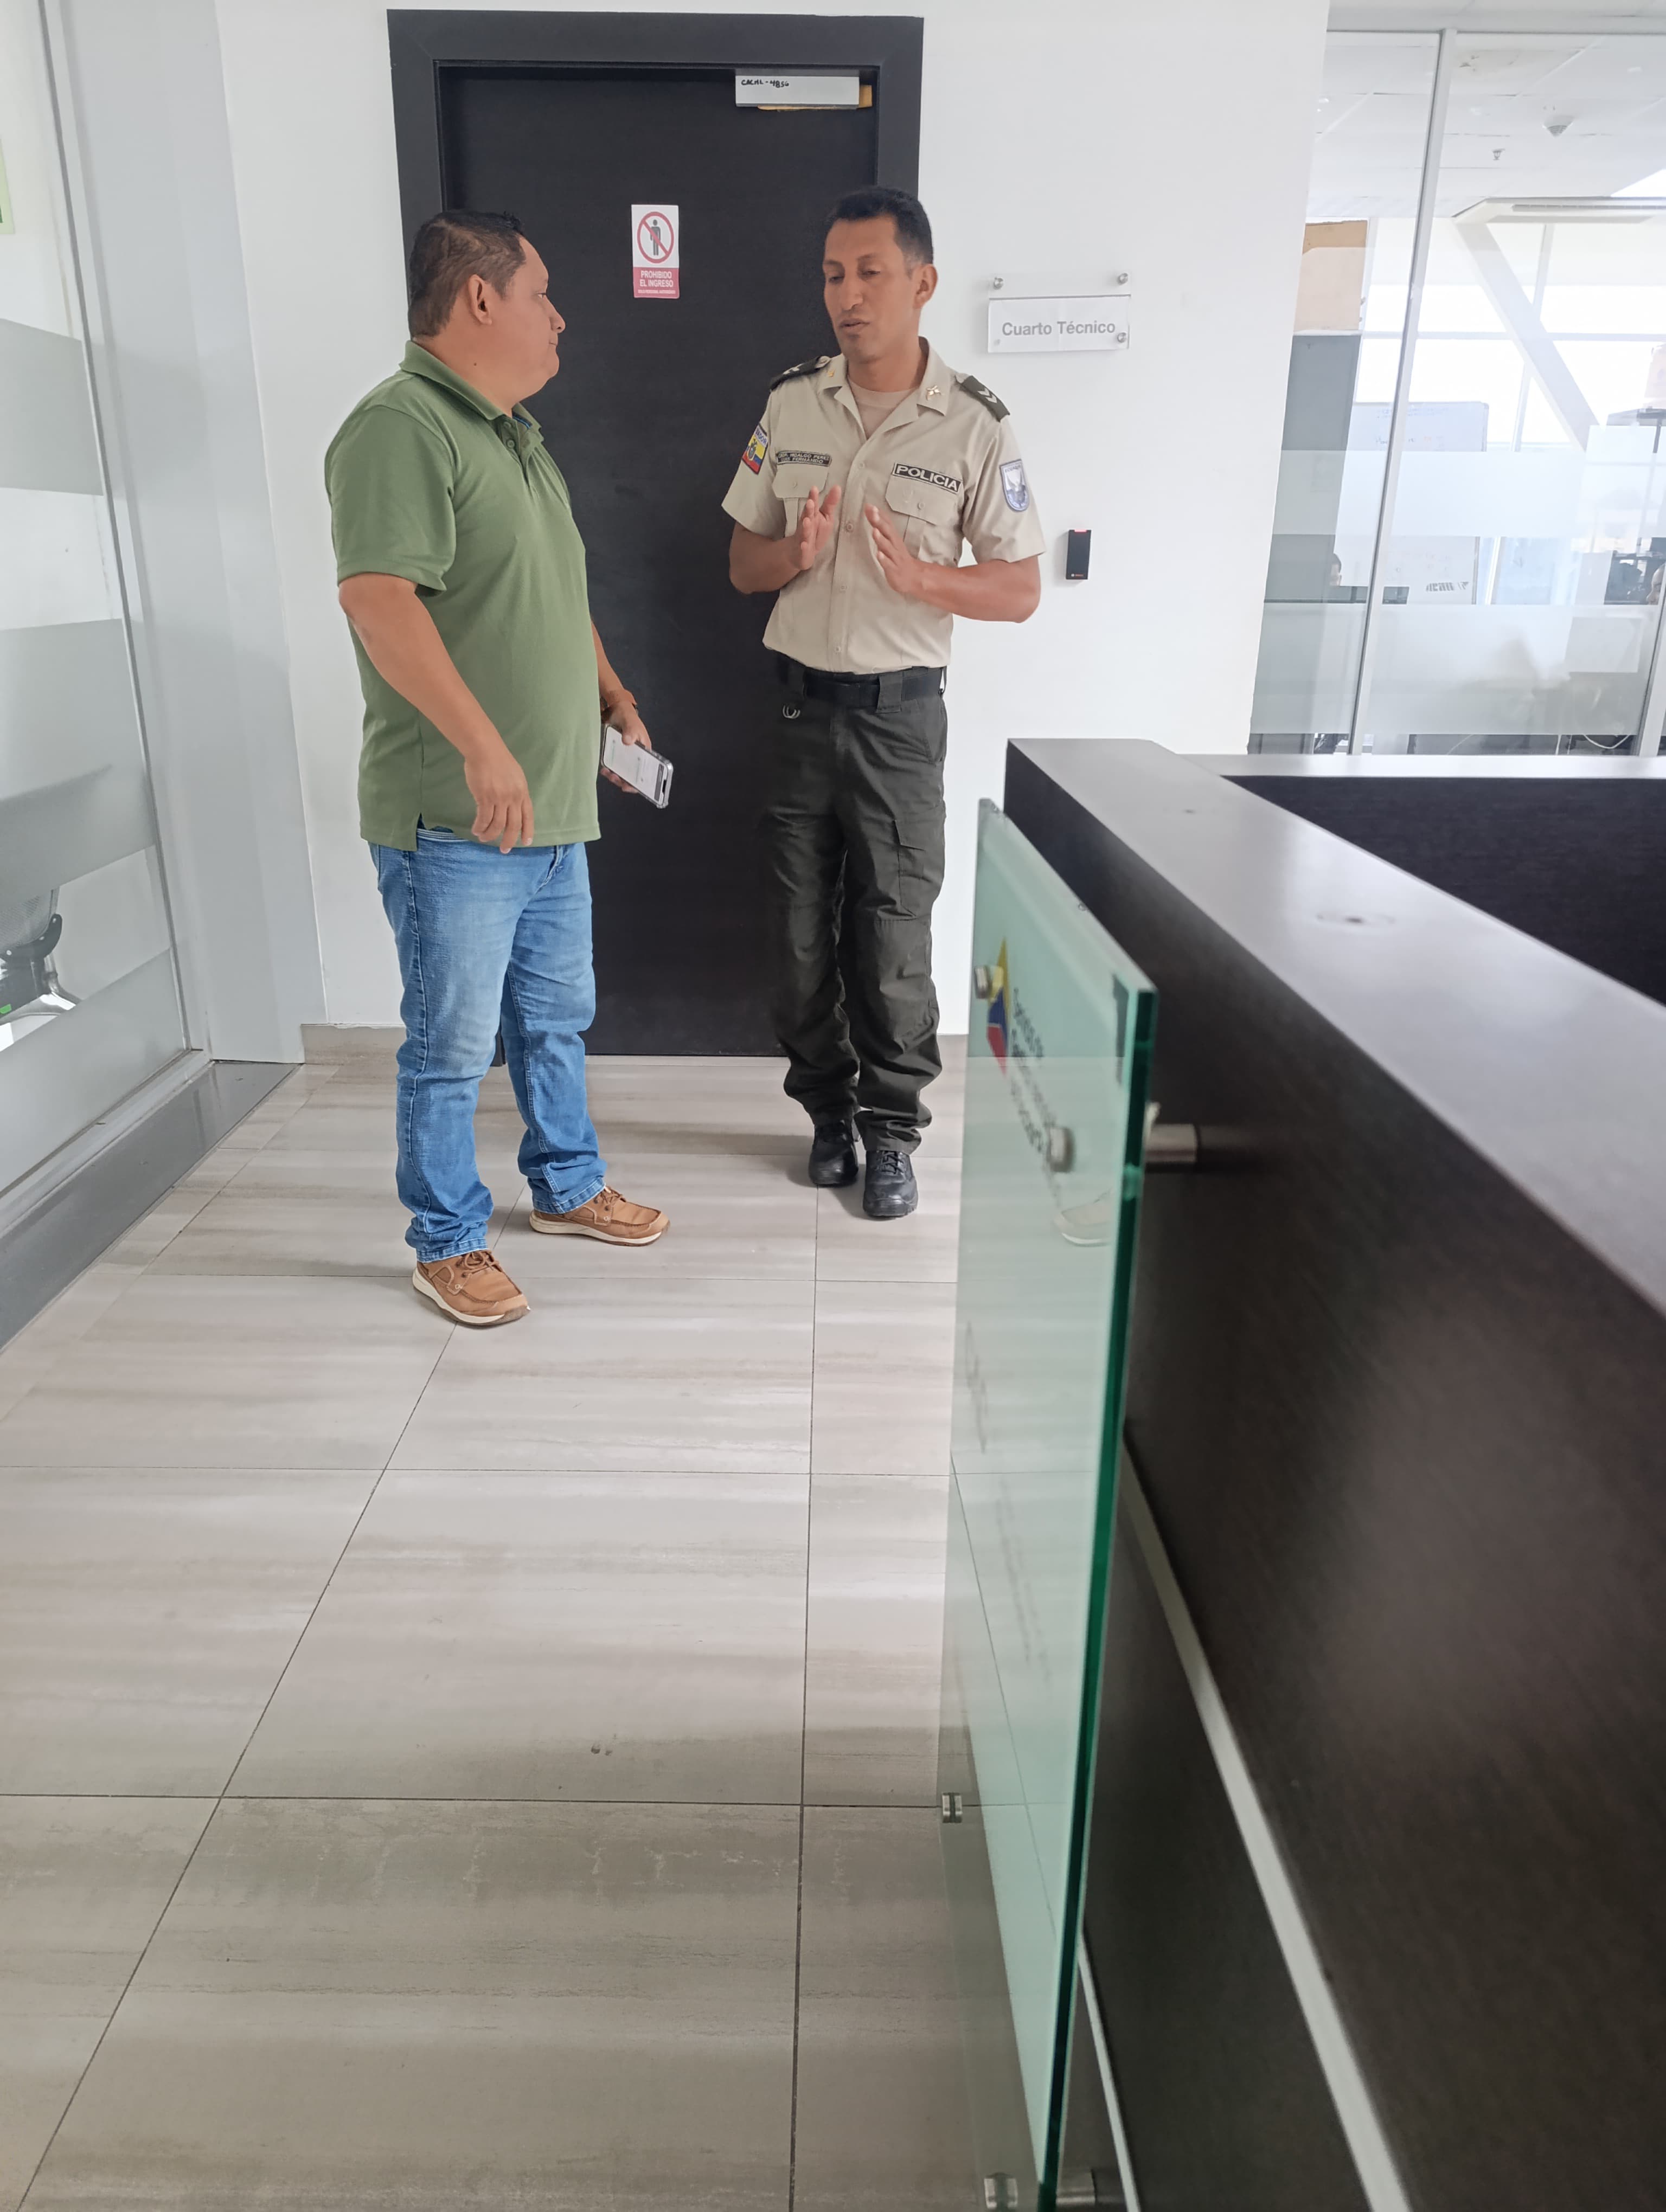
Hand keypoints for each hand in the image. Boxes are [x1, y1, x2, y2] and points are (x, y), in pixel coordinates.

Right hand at [464, 736, 533, 851]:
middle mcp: (514, 798)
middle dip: (509, 840)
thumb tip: (510, 806)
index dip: (527, 831)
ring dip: (490, 835)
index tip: (526, 843)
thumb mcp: (515, 776)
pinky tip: (476, 830)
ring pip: (497, 825)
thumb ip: (515, 792)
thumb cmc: (498, 760)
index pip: (528, 816)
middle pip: (513, 825)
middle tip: (504, 850)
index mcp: (523, 792)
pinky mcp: (485, 798)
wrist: (485, 749)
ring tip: (484, 838)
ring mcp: (500, 798)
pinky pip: (484, 818)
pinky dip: (480, 827)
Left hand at [602, 700, 652, 793]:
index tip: (631, 786)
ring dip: (615, 777)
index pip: (646, 771)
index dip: (640, 782)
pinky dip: (608, 770)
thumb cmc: (627, 717)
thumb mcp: (630, 723)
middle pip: (633, 776)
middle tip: (616, 778)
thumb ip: (630, 731)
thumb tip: (628, 741)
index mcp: (645, 751)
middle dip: (624, 781)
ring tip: (608, 773)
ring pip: (622, 773)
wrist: (615, 711)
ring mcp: (625, 757)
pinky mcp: (615, 755)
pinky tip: (604, 768)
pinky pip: (613, 767)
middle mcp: (636, 757)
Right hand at [790, 483, 841, 572]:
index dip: (813, 497)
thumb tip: (837, 487)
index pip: (813, 505)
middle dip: (808, 509)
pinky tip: (804, 545)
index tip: (814, 488)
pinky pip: (802, 549)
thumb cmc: (814, 532)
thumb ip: (830, 503)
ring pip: (804, 532)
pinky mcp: (802, 551)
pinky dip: (803, 547)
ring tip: (806, 521)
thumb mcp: (824, 516)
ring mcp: (803, 538)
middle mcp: (806, 525)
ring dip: (805, 527)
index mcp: (812, 516)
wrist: (799, 553)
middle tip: (810, 502)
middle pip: (807, 516)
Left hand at [865, 503, 932, 600]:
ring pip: (887, 547)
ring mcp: (894, 558)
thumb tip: (870, 512)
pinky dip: (883, 559)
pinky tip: (879, 554)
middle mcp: (895, 546)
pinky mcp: (894, 570)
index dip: (878, 514)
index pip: (886, 523)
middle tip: (872, 513)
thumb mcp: (890, 541)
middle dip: (880, 522)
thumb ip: (879, 528)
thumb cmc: (898, 558)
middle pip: (887, 532)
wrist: (913, 577)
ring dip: (881, 538)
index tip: (870, 506)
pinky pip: (888, 564)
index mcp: (893, 538)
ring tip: (874, 531)